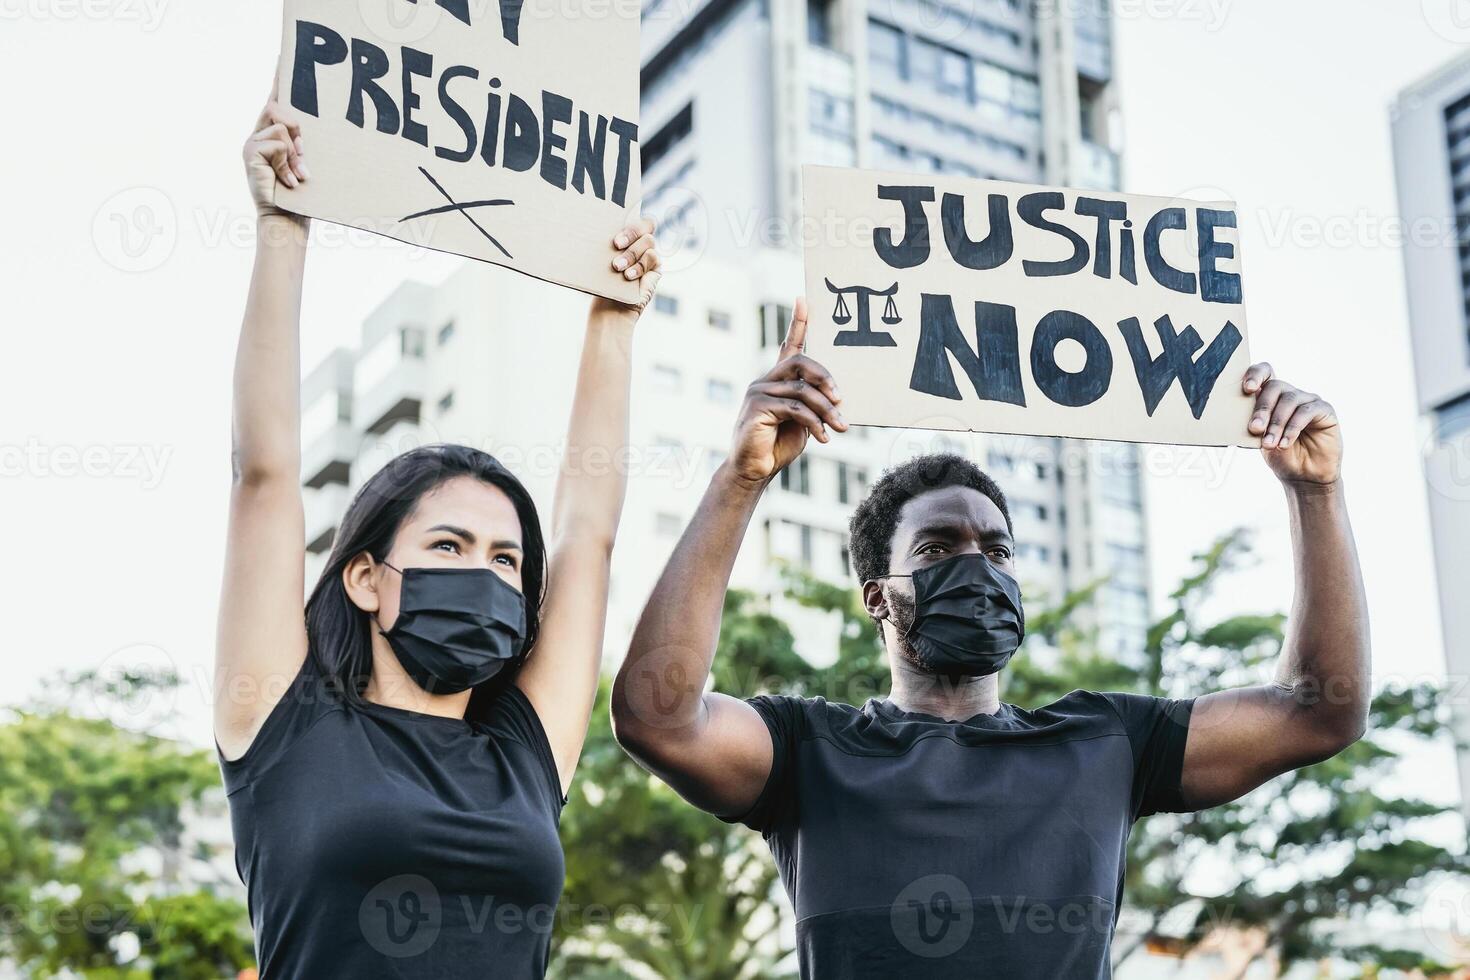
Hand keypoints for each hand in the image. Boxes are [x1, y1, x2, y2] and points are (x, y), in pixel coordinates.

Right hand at [244, 75, 308, 218]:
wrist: (285, 217)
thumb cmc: (299, 193)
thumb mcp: (303, 162)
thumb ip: (300, 144)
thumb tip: (300, 131)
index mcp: (272, 134)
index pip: (275, 101)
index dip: (278, 79)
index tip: (283, 56)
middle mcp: (258, 134)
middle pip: (279, 109)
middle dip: (297, 130)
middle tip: (304, 155)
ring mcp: (251, 143)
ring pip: (281, 127)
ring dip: (295, 153)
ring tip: (297, 174)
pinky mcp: (250, 152)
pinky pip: (277, 143)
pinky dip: (287, 162)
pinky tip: (289, 180)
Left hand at [591, 217, 660, 317]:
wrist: (610, 307)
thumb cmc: (602, 282)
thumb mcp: (600, 260)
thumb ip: (603, 245)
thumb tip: (590, 228)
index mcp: (627, 235)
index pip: (634, 216)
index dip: (629, 217)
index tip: (614, 229)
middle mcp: (640, 242)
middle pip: (646, 225)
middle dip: (631, 232)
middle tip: (616, 244)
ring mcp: (650, 254)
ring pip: (648, 241)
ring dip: (632, 253)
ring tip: (617, 267)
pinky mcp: (656, 268)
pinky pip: (653, 258)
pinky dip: (639, 266)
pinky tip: (629, 276)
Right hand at [727, 298, 846, 485]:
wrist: (753, 470)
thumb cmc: (778, 445)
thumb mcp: (802, 421)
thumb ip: (813, 404)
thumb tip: (837, 397)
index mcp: (778, 381)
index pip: (790, 346)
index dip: (798, 323)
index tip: (804, 299)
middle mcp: (766, 381)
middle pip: (801, 362)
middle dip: (826, 377)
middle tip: (841, 398)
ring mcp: (759, 392)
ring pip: (802, 390)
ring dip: (826, 410)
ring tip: (840, 427)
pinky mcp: (757, 408)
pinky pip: (795, 408)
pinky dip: (814, 423)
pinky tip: (822, 437)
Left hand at [1243, 362, 1340, 485]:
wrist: (1304, 476)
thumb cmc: (1280, 455)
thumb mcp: (1260, 439)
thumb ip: (1254, 422)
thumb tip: (1239, 411)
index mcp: (1272, 397)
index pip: (1265, 372)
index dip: (1255, 374)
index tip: (1247, 389)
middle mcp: (1290, 394)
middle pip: (1275, 386)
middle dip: (1262, 409)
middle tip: (1255, 429)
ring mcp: (1308, 400)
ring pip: (1289, 401)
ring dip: (1276, 424)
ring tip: (1270, 444)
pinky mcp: (1324, 410)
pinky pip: (1306, 411)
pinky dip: (1292, 428)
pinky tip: (1285, 443)